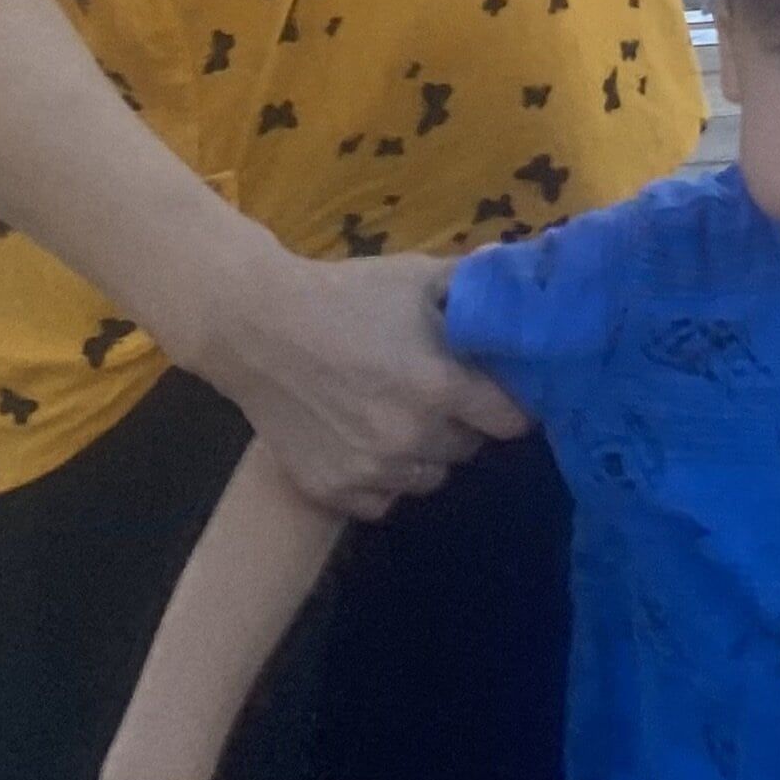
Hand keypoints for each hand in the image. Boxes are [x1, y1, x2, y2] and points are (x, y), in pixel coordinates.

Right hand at [187, 249, 529, 521]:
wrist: (257, 327)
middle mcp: (410, 437)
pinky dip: (384, 481)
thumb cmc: (346, 295)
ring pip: (430, 477)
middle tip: (444, 396)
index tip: (508, 393)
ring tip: (403, 417)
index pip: (511, 421)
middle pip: (470, 448)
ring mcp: (369, 470)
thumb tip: (522, 280)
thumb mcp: (418, 277)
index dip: (515, 405)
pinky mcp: (331, 490)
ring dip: (427, 453)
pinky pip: (383, 501)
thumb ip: (477, 285)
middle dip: (466, 423)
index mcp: (440, 387)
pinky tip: (369, 443)